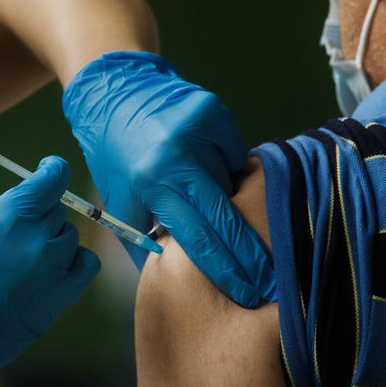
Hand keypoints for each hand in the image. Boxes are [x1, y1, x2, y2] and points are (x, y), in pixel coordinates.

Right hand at [0, 130, 100, 386]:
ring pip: (69, 235)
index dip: (51, 170)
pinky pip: (85, 264)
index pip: (56, 175)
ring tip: (18, 256)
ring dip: (51, 238)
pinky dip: (71, 262)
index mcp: (12, 215)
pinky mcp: (64, 297)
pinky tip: (44, 270)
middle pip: (58, 207)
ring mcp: (56, 270)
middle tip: (9, 231)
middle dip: (38, 211)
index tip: (42, 174)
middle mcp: (40, 239)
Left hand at [62, 51, 273, 306]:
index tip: (247, 292)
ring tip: (206, 196)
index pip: (197, 236)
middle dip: (251, 253)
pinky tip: (204, 161)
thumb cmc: (116, 158)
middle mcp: (175, 154)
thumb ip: (146, 241)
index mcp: (149, 183)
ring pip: (231, 183)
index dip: (225, 268)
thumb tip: (177, 279)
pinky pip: (234, 154)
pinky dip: (225, 165)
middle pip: (226, 215)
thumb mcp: (119, 203)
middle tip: (270, 281)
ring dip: (225, 199)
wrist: (115, 94)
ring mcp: (198, 130)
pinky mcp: (214, 112)